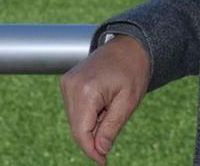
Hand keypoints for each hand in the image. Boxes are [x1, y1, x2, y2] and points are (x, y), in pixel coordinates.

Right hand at [60, 35, 149, 163]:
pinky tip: (102, 105)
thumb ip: (111, 127)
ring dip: (91, 126)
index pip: (81, 132)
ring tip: (110, 110)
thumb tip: (100, 150)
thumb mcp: (127, 103)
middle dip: (93, 138)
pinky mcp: (67, 82)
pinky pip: (74, 109)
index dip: (91, 151)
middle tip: (112, 134)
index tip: (104, 162)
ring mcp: (67, 83)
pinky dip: (87, 115)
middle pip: (76, 128)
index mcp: (86, 90)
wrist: (128, 46)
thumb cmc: (132, 71)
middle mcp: (71, 86)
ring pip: (74, 120)